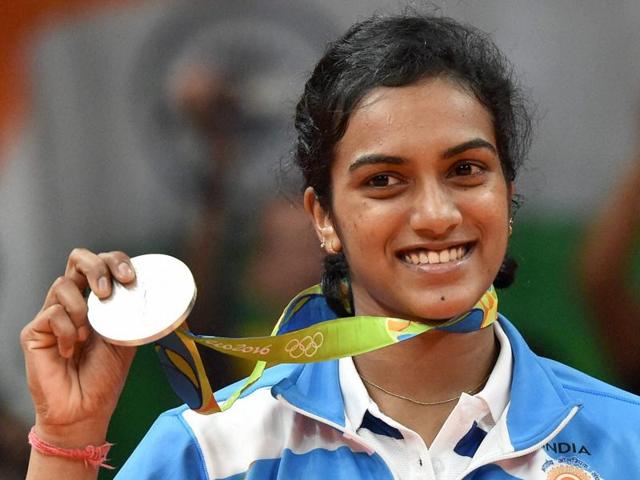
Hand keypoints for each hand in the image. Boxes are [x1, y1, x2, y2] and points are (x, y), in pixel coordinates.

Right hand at [20, 249, 136, 445]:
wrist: (85, 409)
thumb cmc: (104, 375)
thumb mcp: (127, 337)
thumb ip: (132, 312)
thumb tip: (154, 291)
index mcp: (96, 300)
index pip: (102, 263)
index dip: (115, 261)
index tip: (131, 278)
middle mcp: (72, 302)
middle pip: (78, 259)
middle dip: (97, 267)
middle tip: (108, 291)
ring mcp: (51, 314)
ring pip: (62, 284)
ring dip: (82, 310)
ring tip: (88, 336)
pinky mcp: (34, 331)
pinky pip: (52, 314)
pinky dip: (68, 332)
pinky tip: (72, 351)